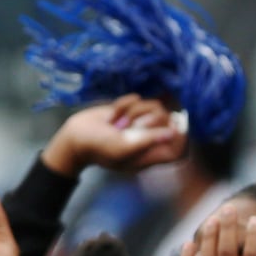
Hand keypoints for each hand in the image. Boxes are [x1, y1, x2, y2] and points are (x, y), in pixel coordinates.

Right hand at [41, 95, 185, 176]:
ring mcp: (139, 124)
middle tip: (131, 126)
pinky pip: (136, 99)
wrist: (74, 137)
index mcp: (150, 155)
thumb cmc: (97, 147)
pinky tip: (113, 115)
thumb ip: (147, 141)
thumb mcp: (122, 146)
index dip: (181, 136)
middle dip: (149, 117)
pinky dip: (124, 104)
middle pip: (167, 120)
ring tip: (119, 123)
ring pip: (153, 106)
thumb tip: (172, 133)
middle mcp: (148, 139)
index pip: (177, 148)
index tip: (175, 123)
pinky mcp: (128, 111)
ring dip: (135, 110)